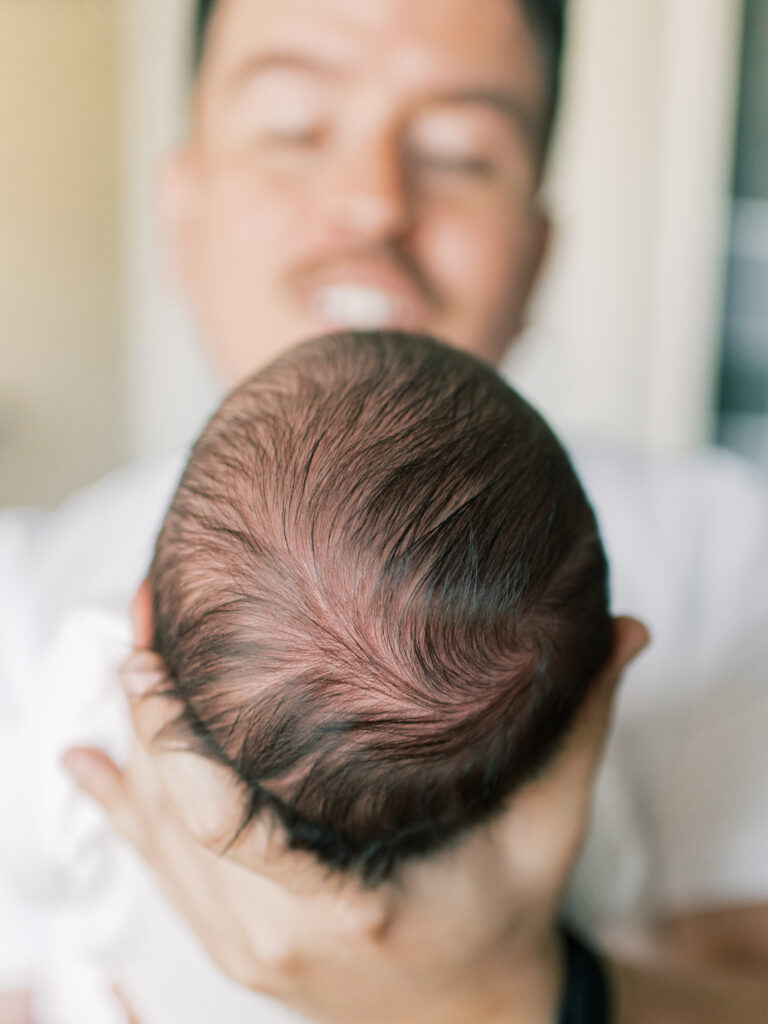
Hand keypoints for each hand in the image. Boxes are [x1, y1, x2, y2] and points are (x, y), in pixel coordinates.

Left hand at [63, 591, 647, 1023]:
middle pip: (172, 814)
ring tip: (121, 658)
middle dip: (143, 712)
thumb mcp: (550, 827)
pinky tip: (82, 762)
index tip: (155, 652)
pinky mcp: (230, 940)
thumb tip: (627, 632)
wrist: (470, 1020)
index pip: (223, 817)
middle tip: (138, 616)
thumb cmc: (506, 915)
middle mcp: (272, 929)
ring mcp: (241, 943)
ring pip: (155, 837)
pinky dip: (118, 809)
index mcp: (342, 902)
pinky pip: (157, 869)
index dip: (173, 736)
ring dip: (131, 745)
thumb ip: (579, 728)